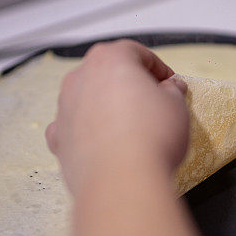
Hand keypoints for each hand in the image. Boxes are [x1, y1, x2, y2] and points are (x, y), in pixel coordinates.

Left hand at [46, 39, 188, 193]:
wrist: (122, 182)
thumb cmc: (150, 139)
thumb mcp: (176, 106)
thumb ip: (172, 91)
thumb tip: (170, 89)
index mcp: (109, 59)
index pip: (136, 53)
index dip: (158, 67)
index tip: (169, 82)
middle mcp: (81, 79)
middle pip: (107, 73)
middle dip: (129, 85)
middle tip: (153, 103)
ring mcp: (65, 109)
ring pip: (88, 100)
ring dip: (108, 108)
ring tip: (134, 128)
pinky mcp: (60, 139)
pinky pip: (74, 128)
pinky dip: (88, 133)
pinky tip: (107, 144)